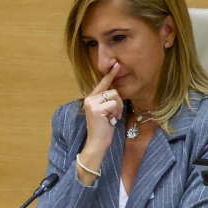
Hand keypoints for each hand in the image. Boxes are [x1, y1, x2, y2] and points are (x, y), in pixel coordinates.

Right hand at [77, 63, 122, 184]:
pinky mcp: (96, 109)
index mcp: (91, 99)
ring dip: (118, 108)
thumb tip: (116, 92)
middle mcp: (89, 99)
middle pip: (113, 91)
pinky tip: (111, 120)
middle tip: (115, 115)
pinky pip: (114, 104)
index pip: (102, 84)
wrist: (97, 143)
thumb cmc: (103, 130)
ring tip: (112, 118)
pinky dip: (116, 112)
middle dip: (118, 104)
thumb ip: (108, 102)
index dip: (110, 75)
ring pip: (114, 96)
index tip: (116, 64)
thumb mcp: (106, 112)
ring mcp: (91, 103)